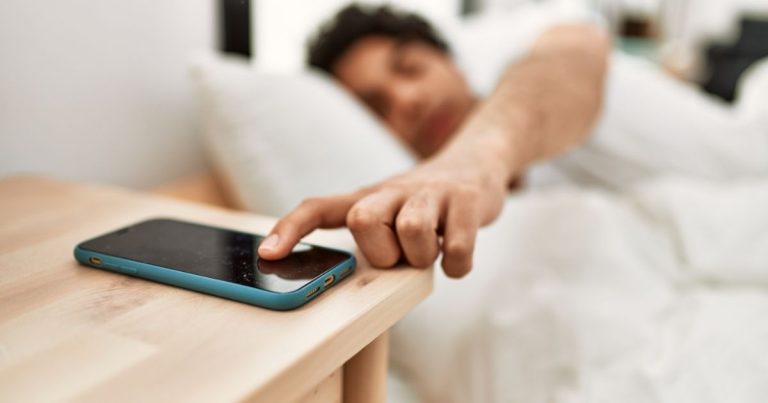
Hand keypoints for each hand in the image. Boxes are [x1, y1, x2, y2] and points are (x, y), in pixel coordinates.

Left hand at [257, 152, 508, 277]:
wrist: (477, 163)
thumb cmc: (422, 199)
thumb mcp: (388, 207)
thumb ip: (366, 233)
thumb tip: (337, 276)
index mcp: (368, 197)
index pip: (320, 207)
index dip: (291, 228)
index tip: (268, 255)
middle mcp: (394, 190)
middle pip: (362, 219)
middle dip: (380, 252)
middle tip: (400, 255)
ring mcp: (432, 193)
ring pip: (412, 230)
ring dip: (421, 257)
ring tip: (430, 252)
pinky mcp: (467, 201)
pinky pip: (455, 249)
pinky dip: (455, 265)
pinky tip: (455, 260)